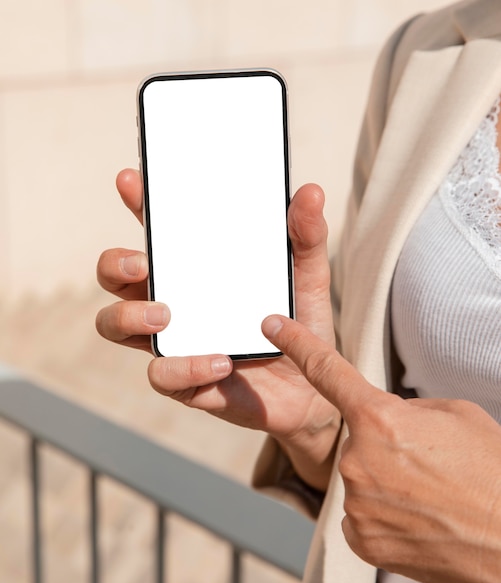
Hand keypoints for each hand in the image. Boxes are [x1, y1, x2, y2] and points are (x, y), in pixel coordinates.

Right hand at [96, 169, 339, 489]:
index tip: (132, 181)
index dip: (139, 204)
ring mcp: (174, 340)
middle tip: (142, 264)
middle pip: (115, 275)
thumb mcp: (308, 277)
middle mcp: (174, 300)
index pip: (157, 231)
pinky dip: (186, 366)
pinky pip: (162, 374)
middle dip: (115, 264)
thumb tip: (310, 192)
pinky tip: (221, 361)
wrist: (312, 388)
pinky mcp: (184, 380)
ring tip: (165, 315)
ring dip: (128, 316)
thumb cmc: (301, 325)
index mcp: (196, 268)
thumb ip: (306, 237)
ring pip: (114, 323)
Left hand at [262, 315, 500, 582]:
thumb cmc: (490, 469)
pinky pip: (359, 516)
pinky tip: (415, 520)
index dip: (297, 343)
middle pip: (357, 441)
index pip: (327, 371)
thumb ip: (405, 409)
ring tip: (428, 496)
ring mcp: (356, 502)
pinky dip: (382, 516)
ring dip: (386, 483)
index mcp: (380, 418)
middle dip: (383, 446)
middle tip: (426, 464)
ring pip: (360, 480)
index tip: (271, 325)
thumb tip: (385, 418)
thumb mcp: (453, 415)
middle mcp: (358, 459)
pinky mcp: (360, 539)